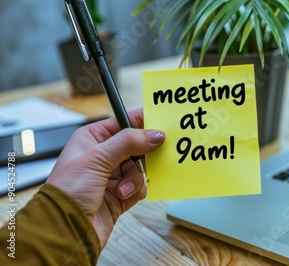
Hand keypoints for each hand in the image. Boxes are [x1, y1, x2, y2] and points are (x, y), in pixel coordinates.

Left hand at [46, 109, 164, 247]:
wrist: (66, 229)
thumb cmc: (68, 191)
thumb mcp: (98, 158)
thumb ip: (129, 142)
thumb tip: (155, 134)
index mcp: (93, 138)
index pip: (124, 122)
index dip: (142, 123)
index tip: (161, 126)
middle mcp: (103, 155)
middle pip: (137, 145)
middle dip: (141, 156)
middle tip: (143, 159)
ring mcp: (112, 174)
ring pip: (141, 167)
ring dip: (134, 177)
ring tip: (121, 187)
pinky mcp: (120, 193)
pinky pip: (141, 185)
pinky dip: (135, 190)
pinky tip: (121, 196)